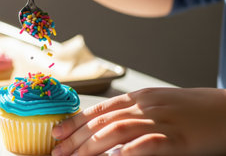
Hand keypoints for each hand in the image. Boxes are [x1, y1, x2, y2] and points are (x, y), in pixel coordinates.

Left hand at [51, 87, 225, 155]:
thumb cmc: (191, 109)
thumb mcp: (157, 104)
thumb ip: (132, 111)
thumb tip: (104, 125)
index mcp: (139, 98)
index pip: (99, 110)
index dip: (75, 121)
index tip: (57, 132)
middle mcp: (145, 106)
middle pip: (103, 122)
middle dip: (76, 138)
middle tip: (58, 151)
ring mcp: (161, 121)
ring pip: (118, 130)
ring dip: (92, 146)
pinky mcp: (178, 139)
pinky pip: (149, 144)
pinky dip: (128, 151)